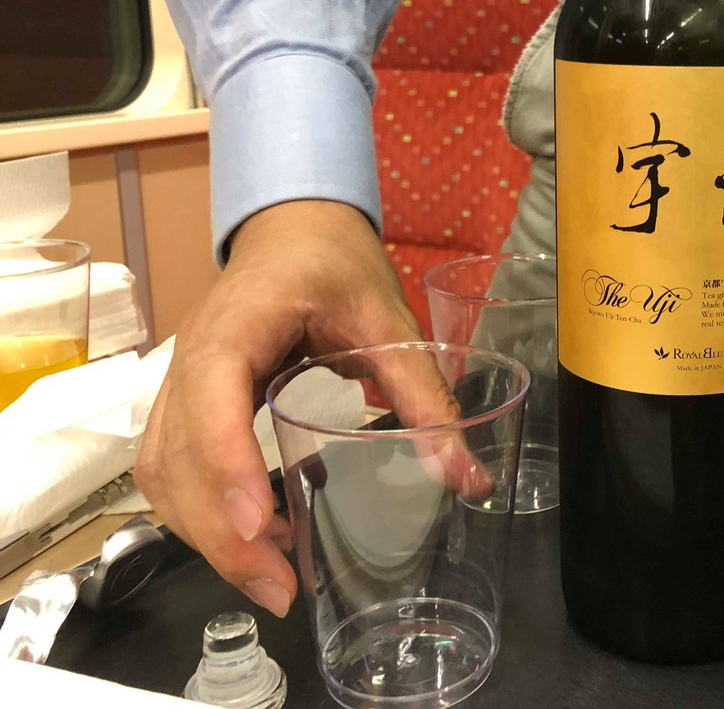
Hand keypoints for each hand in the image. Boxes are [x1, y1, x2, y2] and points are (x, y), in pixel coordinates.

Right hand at [135, 200, 454, 617]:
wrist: (295, 228)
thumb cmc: (335, 263)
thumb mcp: (390, 321)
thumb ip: (425, 396)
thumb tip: (467, 477)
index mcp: (240, 322)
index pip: (212, 395)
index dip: (227, 462)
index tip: (260, 523)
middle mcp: (193, 355)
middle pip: (177, 454)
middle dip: (219, 530)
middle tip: (279, 587)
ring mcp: (181, 381)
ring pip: (163, 471)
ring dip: (204, 533)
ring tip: (269, 579)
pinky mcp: (187, 403)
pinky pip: (171, 467)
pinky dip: (199, 514)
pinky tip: (252, 540)